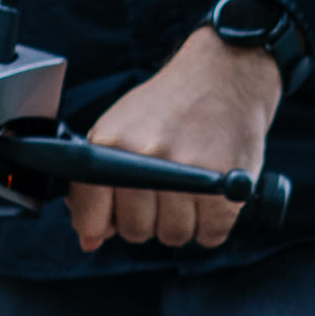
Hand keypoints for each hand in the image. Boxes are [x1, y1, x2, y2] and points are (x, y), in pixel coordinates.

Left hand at [68, 28, 281, 253]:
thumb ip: (96, 186)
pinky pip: (210, 235)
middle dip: (148, 219)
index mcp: (111, 144)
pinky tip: (210, 194)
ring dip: (182, 221)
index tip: (117, 211)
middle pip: (135, 231)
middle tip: (162, 190)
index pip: (91, 218)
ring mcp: (186, 171)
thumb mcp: (118, 132)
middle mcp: (145, 157)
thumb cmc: (167, 108)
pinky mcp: (225, 183)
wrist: (225, 75)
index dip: (104, 223)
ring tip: (188, 186)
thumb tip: (89, 241)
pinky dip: (212, 223)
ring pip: (173, 236)